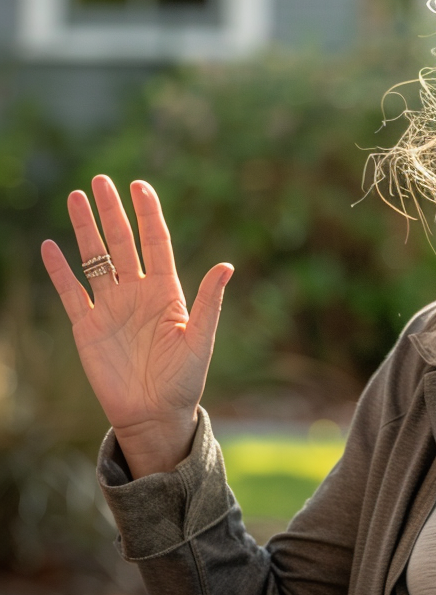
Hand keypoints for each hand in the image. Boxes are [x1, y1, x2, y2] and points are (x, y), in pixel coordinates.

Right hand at [41, 175, 232, 477]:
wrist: (154, 415)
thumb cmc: (184, 379)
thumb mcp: (201, 338)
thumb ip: (208, 301)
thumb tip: (226, 264)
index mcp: (167, 290)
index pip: (156, 242)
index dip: (148, 214)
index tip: (141, 186)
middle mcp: (137, 291)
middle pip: (122, 242)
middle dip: (112, 211)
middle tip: (101, 180)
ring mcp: (110, 307)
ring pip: (95, 259)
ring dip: (85, 229)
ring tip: (75, 196)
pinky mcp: (87, 327)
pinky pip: (71, 292)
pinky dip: (59, 270)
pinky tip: (49, 246)